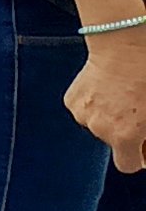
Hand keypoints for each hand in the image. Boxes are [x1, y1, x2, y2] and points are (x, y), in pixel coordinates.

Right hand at [73, 33, 145, 172]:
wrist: (125, 44)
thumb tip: (144, 143)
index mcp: (125, 136)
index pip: (128, 165)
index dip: (138, 156)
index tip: (143, 145)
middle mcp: (99, 129)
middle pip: (113, 142)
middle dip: (125, 131)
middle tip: (136, 111)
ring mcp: (83, 114)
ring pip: (97, 125)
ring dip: (108, 116)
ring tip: (121, 95)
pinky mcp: (72, 100)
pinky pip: (84, 109)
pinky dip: (94, 103)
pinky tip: (105, 88)